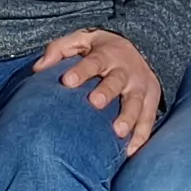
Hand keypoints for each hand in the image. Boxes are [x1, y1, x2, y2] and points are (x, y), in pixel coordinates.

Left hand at [33, 29, 162, 152]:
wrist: (139, 47)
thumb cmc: (100, 49)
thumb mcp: (80, 40)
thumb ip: (59, 50)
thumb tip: (38, 68)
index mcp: (107, 54)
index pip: (93, 62)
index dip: (81, 71)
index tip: (67, 81)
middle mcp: (125, 70)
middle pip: (116, 81)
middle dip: (106, 92)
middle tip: (94, 103)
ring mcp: (140, 86)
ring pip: (135, 102)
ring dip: (128, 117)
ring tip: (118, 132)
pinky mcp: (151, 100)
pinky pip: (148, 119)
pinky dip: (141, 135)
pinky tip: (130, 150)